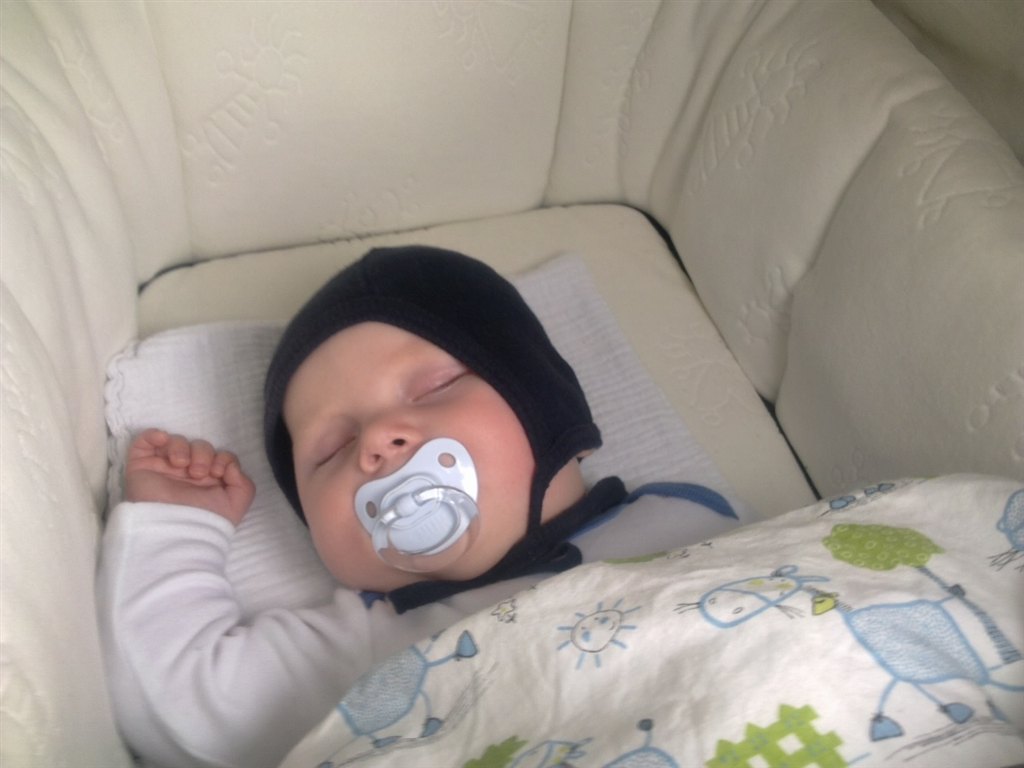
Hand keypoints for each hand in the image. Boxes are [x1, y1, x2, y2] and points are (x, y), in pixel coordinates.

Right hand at [125, 429, 254, 525]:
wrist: (175, 529)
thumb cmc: (206, 519)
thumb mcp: (237, 503)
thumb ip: (243, 482)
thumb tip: (230, 465)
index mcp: (208, 481)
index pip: (219, 455)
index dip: (221, 458)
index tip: (217, 472)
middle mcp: (186, 474)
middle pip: (198, 446)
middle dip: (202, 454)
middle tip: (197, 473)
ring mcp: (164, 469)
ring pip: (175, 441)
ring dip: (181, 448)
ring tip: (181, 465)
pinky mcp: (142, 467)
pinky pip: (145, 442)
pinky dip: (154, 434)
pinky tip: (163, 439)